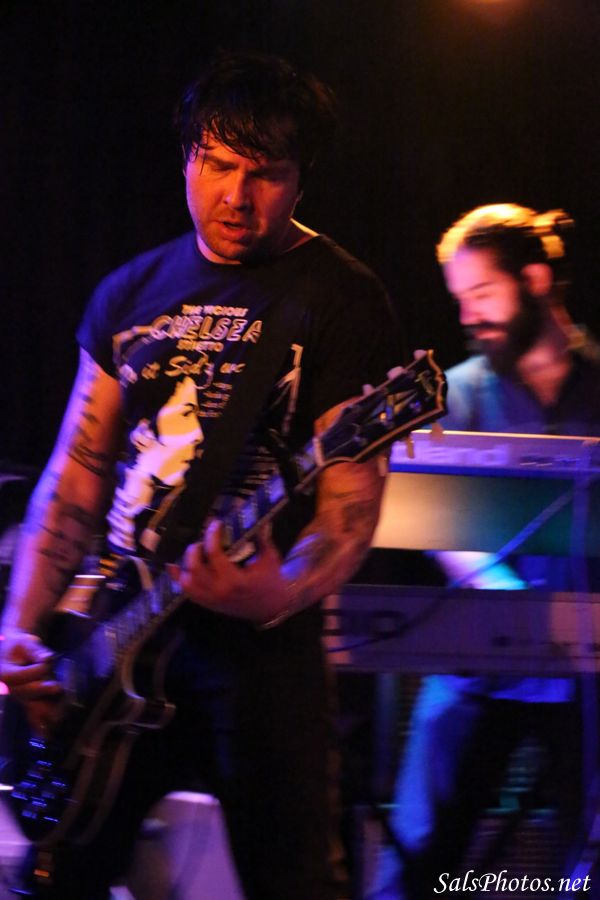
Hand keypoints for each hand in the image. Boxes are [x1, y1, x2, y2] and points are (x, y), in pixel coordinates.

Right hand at [0, 630, 63, 733]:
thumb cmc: (19, 645)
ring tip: (56, 716)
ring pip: (29, 704)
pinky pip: (31, 713)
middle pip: (24, 692)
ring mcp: (17, 697)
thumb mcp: (26, 643)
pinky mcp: (25, 701)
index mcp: (4, 673)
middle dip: (40, 689)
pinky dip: (38, 723)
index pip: (20, 676)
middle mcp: (8, 688)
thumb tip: (47, 659)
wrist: (13, 651)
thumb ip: (36, 651)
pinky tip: (46, 735)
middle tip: (56, 687)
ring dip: (42, 710)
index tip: (48, 661)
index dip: (36, 670)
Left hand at [168, 521, 291, 625]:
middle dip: (195, 549)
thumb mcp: (269, 558)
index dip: (212, 535)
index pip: (214, 554)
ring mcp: (212, 600)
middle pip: (194, 567)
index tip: (216, 524)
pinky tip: (176, 566)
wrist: (272, 607)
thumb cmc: (271, 581)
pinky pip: (187, 592)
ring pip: (186, 582)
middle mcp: (220, 591)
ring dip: (186, 564)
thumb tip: (258, 518)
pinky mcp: (209, 604)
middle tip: (203, 539)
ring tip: (194, 552)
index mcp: (235, 580)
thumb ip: (261, 538)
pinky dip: (180, 578)